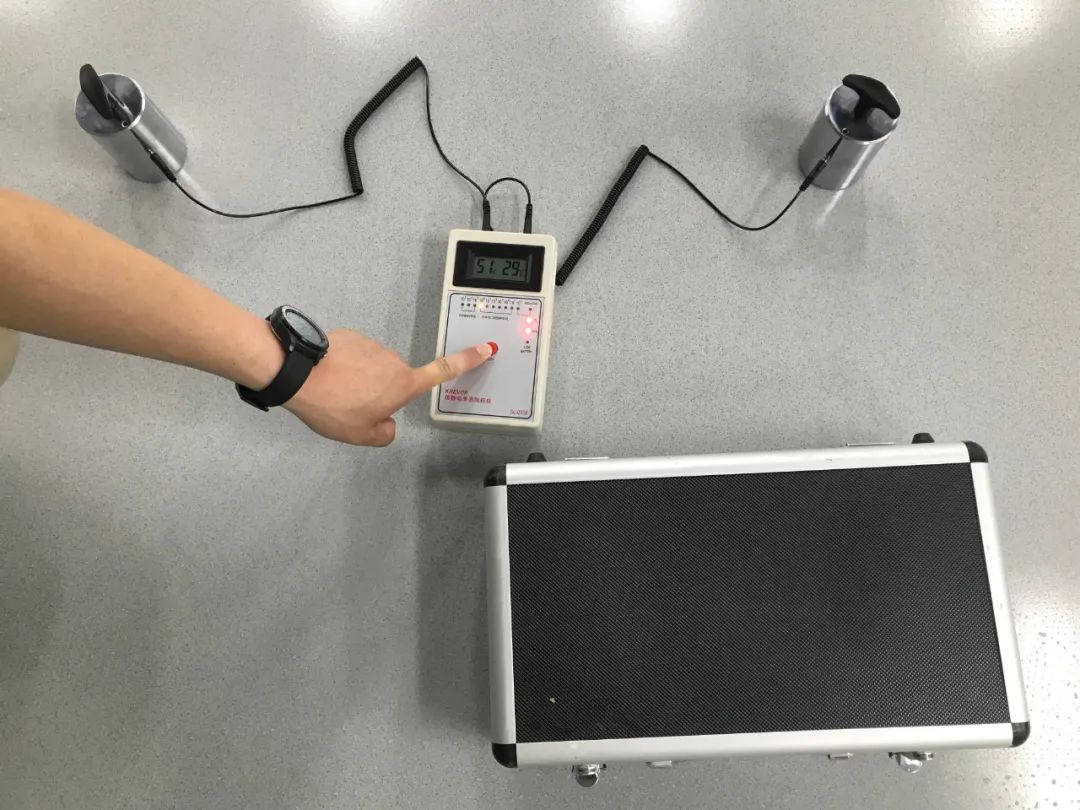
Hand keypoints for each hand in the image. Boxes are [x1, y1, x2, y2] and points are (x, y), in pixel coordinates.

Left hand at [284, 329, 492, 445]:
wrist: (298, 374)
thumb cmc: (333, 406)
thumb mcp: (361, 435)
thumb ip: (383, 433)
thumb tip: (388, 425)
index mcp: (403, 385)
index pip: (443, 371)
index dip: (468, 360)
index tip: (486, 348)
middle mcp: (393, 361)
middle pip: (396, 378)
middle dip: (381, 390)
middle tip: (355, 406)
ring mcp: (372, 346)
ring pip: (373, 367)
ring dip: (360, 378)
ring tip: (337, 392)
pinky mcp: (351, 337)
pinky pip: (355, 355)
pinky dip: (345, 366)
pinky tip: (329, 377)